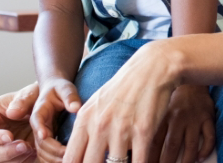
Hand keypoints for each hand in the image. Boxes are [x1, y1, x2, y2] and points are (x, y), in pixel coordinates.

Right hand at [0, 83, 38, 162]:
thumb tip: (11, 112)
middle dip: (4, 152)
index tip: (10, 136)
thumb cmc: (33, 100)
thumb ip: (22, 100)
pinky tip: (33, 152)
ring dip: (14, 159)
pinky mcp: (9, 158)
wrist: (46, 112)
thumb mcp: (30, 94)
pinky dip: (22, 161)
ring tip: (31, 147)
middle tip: (24, 145)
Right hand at [30, 78, 81, 162]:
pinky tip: (66, 160)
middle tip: (68, 153)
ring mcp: (40, 135)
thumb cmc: (60, 88)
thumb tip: (76, 107)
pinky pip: (46, 156)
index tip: (45, 135)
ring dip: (53, 159)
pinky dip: (53, 161)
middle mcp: (37, 125)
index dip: (40, 129)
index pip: (37, 120)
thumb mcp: (65, 88)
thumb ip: (69, 96)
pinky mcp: (46, 142)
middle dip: (53, 150)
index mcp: (39, 110)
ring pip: (41, 152)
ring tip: (69, 159)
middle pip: (40, 142)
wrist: (55, 91)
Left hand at [64, 40, 183, 162]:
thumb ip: (85, 130)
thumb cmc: (123, 88)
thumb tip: (76, 157)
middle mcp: (99, 126)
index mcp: (84, 120)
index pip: (70, 159)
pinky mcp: (143, 132)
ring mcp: (121, 130)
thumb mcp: (96, 105)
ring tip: (124, 162)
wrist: (151, 68)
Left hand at [156, 84, 215, 162]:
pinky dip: (206, 149)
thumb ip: (152, 126)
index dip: (150, 157)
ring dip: (187, 160)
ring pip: (191, 143)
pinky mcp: (208, 117)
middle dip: (167, 162)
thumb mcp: (159, 109)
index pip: (155, 142)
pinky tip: (200, 158)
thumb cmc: (173, 99)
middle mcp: (178, 118)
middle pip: (172, 145)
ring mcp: (194, 118)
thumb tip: (139, 145)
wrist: (191, 81)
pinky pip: (210, 136)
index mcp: (164, 116)